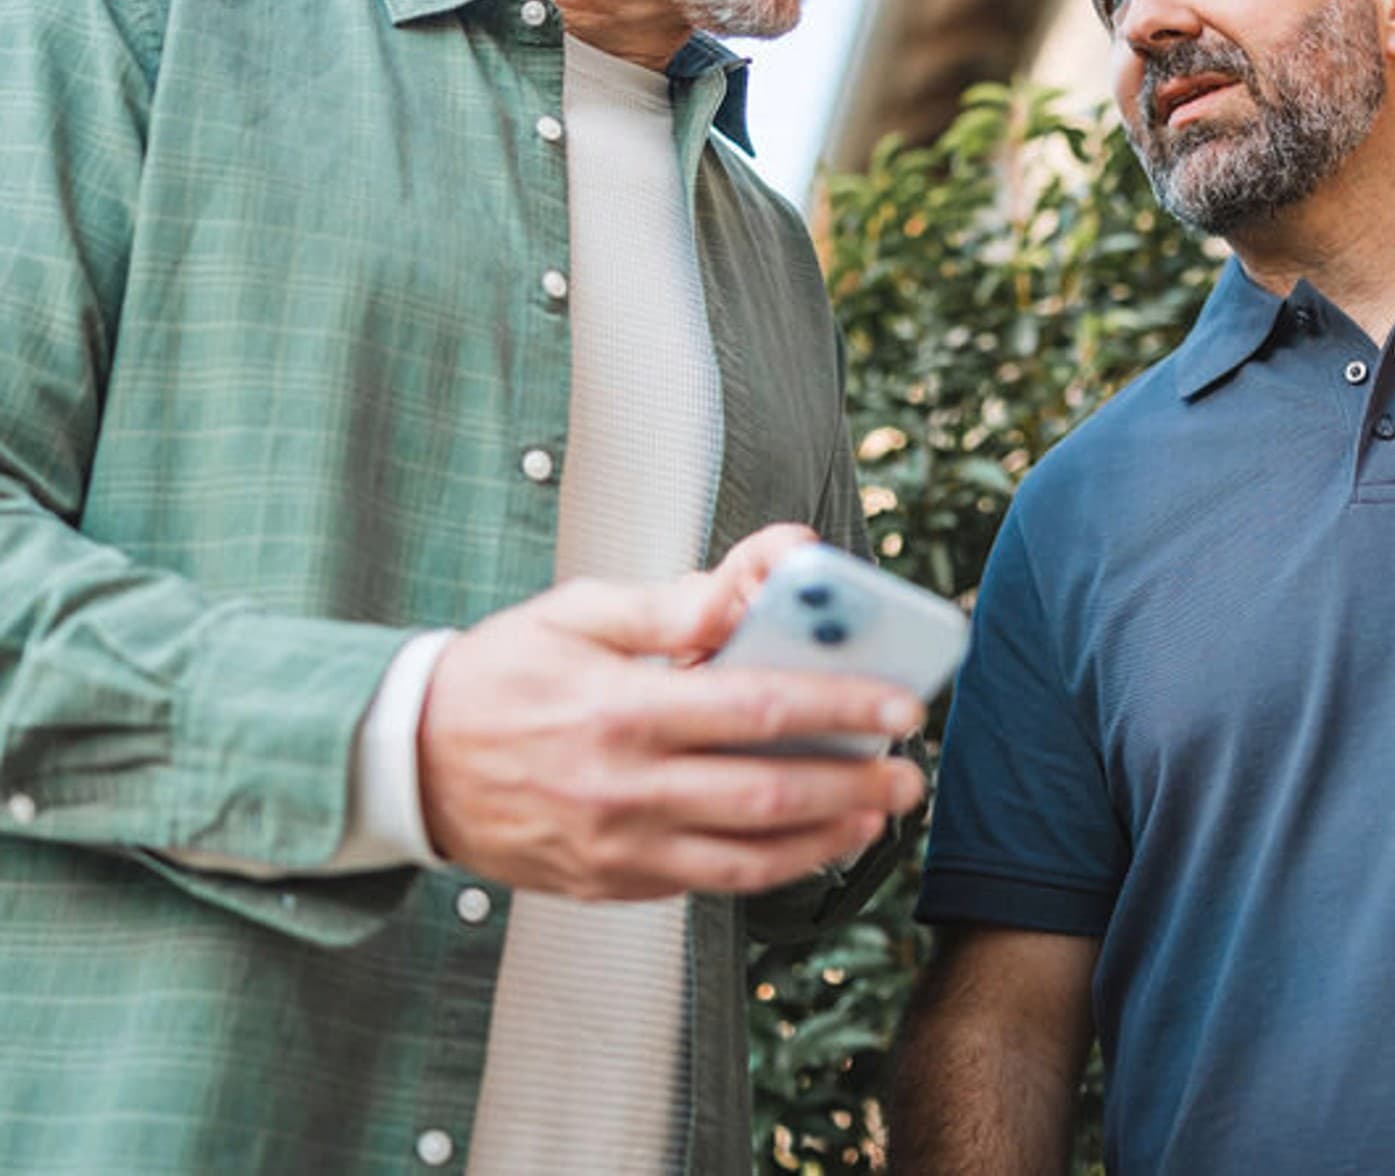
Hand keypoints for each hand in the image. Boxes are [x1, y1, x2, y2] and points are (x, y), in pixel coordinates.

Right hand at [416, 524, 925, 900]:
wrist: (407, 762)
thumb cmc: (498, 675)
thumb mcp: (576, 613)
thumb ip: (670, 607)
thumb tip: (750, 589)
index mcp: (622, 709)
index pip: (758, 709)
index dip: (839, 709)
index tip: (897, 704)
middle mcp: (624, 788)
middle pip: (767, 794)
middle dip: (854, 785)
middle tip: (908, 773)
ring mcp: (616, 848)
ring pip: (746, 857)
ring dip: (824, 839)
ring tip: (875, 815)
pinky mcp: (607, 884)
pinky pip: (704, 884)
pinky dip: (765, 868)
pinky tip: (804, 844)